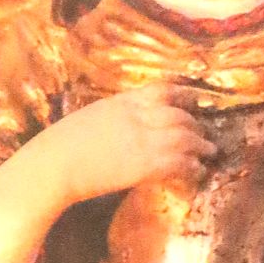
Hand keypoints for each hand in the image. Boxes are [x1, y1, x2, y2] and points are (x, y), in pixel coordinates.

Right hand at [38, 84, 216, 210]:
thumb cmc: (61, 145)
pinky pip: (180, 162)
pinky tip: (197, 172)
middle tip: (205, 134)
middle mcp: (137, 116)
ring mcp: (143, 139)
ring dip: (201, 145)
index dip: (184, 95)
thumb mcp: (91, 118)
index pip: (163, 90)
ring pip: (185, 137)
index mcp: (123, 101)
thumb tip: (124, 124)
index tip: (196, 101)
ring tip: (210, 153)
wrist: (53, 164)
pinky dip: (192, 167)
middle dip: (196, 124)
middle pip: (179, 114)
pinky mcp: (145, 164)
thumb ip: (113, 117)